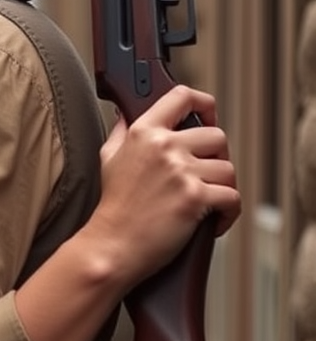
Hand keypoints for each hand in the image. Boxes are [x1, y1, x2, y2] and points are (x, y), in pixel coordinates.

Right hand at [91, 85, 240, 286]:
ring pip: (228, 169)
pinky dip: (229, 213)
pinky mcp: (194, 197)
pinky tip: (214, 221)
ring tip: (209, 201)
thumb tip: (127, 112)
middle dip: (217, 157)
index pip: (183, 96)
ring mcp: (180, 171)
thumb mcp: (108, 156)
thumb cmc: (112, 205)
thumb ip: (121, 129)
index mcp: (144, 131)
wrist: (112, 244)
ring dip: (224, 187)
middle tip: (206, 174)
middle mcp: (164, 146)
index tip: (207, 117)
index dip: (204, 105)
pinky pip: (232, 197)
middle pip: (217, 135)